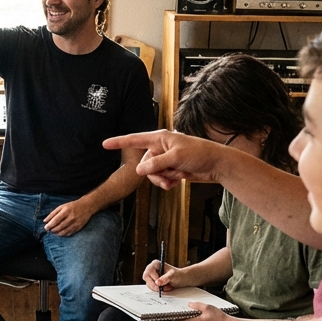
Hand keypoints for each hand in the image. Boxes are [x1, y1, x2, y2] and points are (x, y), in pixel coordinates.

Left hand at [43, 199, 95, 236]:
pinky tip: (61, 233)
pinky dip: (64, 234)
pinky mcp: (79, 227)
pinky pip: (69, 233)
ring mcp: (75, 223)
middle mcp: (71, 218)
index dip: (50, 225)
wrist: (86, 206)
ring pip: (64, 232)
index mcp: (66, 211)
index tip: (46, 227)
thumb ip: (53, 213)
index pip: (56, 220)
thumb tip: (45, 221)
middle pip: (59, 227)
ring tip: (54, 232)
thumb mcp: (62, 207)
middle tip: (49, 230)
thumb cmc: (72, 206)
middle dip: (53, 230)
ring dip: (57, 233)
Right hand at [103, 130, 237, 188]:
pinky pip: (161, 178)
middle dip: (155, 173)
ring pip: (152, 174)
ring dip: (162, 179)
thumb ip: (156, 164)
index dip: (119, 142)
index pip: (135, 139)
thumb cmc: (199, 154)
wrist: (216, 164)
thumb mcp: (176, 158)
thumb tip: (139, 170)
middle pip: (144, 163)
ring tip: (176, 179)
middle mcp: (160, 148)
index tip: (105, 144)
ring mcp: (165, 159)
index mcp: (160, 138)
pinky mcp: (171, 169)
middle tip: (170, 175)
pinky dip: (168, 182)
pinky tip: (179, 181)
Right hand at [142, 258, 189, 291]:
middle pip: (146, 278)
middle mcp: (151, 269)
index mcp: (155, 264)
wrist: (180, 279)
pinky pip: (151, 287)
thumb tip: (157, 282)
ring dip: (157, 288)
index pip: (149, 271)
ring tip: (167, 287)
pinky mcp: (152, 282)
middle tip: (162, 289)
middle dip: (155, 285)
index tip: (160, 284)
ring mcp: (151, 276)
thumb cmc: (177, 275)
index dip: (154, 278)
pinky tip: (165, 288)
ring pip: (148, 284)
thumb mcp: (172, 276)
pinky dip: (158, 290)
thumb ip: (165, 278)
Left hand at [174, 301, 234, 320]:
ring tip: (199, 314)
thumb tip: (189, 305)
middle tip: (188, 310)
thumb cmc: (220, 317)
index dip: (175, 317)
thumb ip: (196, 305)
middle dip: (186, 316)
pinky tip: (204, 318)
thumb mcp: (208, 307)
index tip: (172, 313)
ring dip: (192, 319)